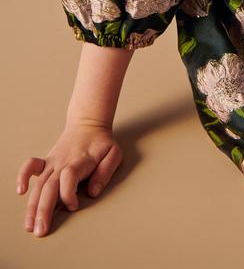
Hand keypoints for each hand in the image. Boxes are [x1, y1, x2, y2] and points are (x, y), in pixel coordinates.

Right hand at [16, 122, 122, 236]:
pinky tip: (21, 191)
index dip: (68, 194)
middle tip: (40, 231)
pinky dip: (23, 176)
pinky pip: (30, 167)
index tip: (74, 206)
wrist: (88, 123)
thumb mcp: (113, 153)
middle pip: (49, 186)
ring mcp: (53, 162)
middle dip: (43, 210)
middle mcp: (62, 163)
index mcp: (79, 161)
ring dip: (32, 206)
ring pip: (39, 184)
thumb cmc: (102, 141)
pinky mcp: (47, 161)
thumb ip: (105, 172)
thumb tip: (93, 192)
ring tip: (29, 225)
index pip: (68, 178)